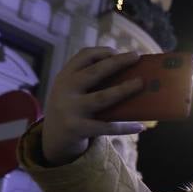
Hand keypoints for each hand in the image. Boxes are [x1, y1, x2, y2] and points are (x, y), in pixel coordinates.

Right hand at [40, 47, 146, 164]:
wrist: (51, 140)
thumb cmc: (73, 111)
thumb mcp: (72, 91)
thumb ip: (91, 82)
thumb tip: (132, 76)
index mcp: (65, 76)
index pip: (83, 56)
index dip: (102, 51)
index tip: (119, 51)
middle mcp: (65, 90)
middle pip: (94, 72)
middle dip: (117, 62)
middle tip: (136, 56)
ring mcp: (70, 109)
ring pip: (101, 97)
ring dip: (123, 89)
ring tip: (140, 84)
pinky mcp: (77, 129)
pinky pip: (106, 127)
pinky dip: (124, 127)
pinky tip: (140, 126)